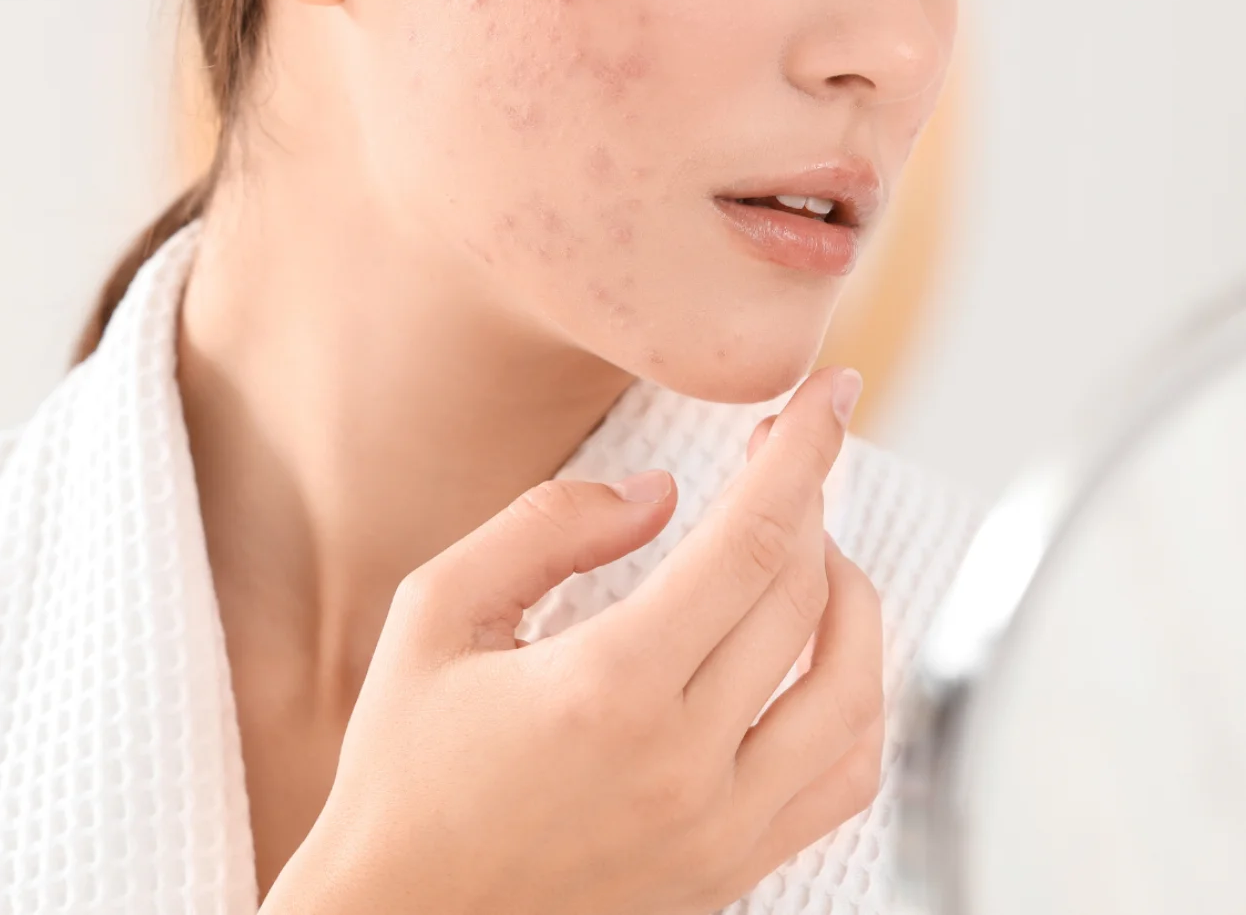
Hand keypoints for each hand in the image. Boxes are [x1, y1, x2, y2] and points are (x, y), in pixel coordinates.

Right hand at [261, 365, 882, 914]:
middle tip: (783, 455)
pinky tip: (823, 659)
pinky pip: (843, 781)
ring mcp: (719, 829)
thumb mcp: (436, 615)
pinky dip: (856, 702)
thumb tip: (658, 494)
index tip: (828, 394)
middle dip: (810, 501)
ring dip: (850, 597)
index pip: (752, 543)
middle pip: (803, 599)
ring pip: (852, 692)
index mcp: (608, 687)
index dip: (802, 454)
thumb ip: (546, 529)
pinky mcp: (730, 870)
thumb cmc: (404, 770)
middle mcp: (684, 763)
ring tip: (812, 547)